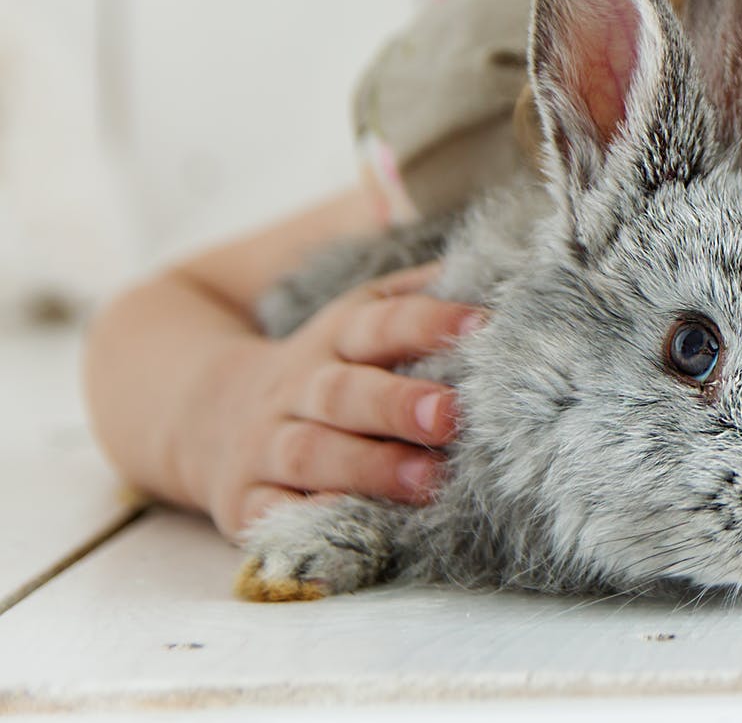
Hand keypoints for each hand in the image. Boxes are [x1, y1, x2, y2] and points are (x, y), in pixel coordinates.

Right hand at [184, 262, 487, 541]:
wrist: (206, 412)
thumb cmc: (329, 367)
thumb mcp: (359, 316)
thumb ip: (417, 292)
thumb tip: (493, 258)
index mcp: (335, 339)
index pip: (381, 322)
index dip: (429, 321)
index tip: (482, 325)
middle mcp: (297, 389)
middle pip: (343, 392)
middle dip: (398, 404)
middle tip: (452, 414)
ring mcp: (265, 446)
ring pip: (311, 454)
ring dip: (369, 468)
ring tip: (428, 480)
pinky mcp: (245, 500)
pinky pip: (271, 513)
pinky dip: (308, 520)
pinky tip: (352, 525)